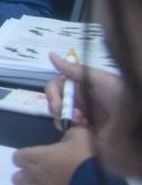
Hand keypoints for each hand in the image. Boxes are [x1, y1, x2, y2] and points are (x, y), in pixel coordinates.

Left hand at [12, 127, 92, 184]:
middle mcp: (31, 177)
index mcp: (33, 158)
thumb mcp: (81, 137)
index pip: (17, 158)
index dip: (27, 158)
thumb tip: (69, 137)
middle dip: (28, 177)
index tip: (39, 158)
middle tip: (44, 175)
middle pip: (18, 178)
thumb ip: (70, 134)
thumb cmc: (86, 160)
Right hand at [41, 52, 133, 174]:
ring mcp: (82, 116)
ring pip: (59, 116)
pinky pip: (70, 130)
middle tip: (64, 114)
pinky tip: (84, 129)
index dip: (53, 94)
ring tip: (80, 122)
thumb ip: (73, 69)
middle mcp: (78, 100)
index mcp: (80, 86)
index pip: (57, 86)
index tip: (58, 103)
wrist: (135, 119)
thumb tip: (50, 54)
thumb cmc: (118, 95)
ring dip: (65, 118)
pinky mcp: (86, 131)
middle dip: (56, 107)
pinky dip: (72, 129)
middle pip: (54, 102)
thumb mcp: (98, 78)